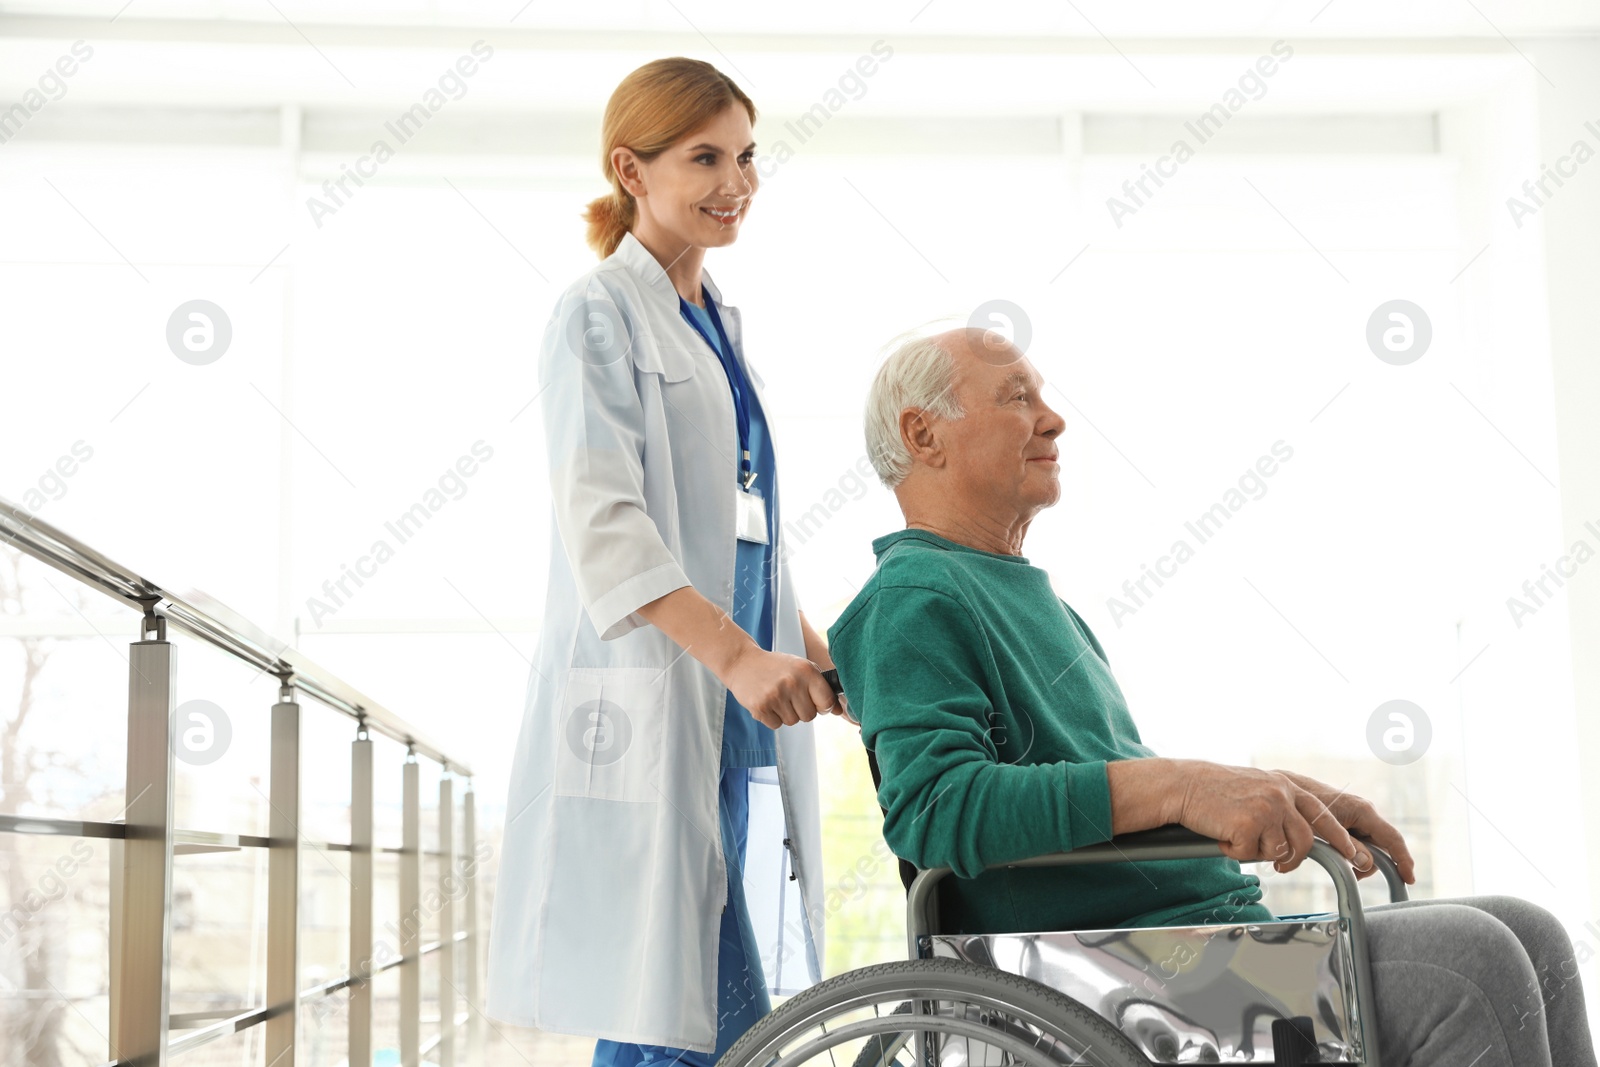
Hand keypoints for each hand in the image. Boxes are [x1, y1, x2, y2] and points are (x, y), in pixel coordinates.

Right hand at [722, 646, 836, 728]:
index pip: (827, 702)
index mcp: (806, 671)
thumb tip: (841, 711)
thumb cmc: (776, 667)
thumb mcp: (801, 668)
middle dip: (801, 710)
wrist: (742, 662)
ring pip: (793, 722)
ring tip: (777, 697)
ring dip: (786, 714)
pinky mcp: (760, 707)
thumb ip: (822, 687)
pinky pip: (776, 725)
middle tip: (789, 696)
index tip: (815, 702)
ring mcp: (775, 695)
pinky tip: (767, 702)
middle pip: (809, 716)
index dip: (823, 706)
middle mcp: (792, 683)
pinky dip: (772, 718)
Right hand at [1169, 761, 1369, 875]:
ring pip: (1282, 850)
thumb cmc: (1213, 792)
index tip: (1353, 853)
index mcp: (1284, 784)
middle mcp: (1281, 792)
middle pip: (1310, 836)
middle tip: (1292, 865)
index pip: (1323, 812)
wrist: (1182, 786)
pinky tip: (1222, 835)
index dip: (1340, 835)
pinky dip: (1235, 851)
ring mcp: (1267, 807)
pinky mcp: (1250, 822)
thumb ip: (1280, 805)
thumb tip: (1298, 837)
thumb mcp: (1256, 789)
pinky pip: (1252, 854)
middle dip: (1305, 857)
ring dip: (1261, 852)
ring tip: (1238, 838)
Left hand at [1273, 769, 1417, 884]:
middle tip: (1355, 874)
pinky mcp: (1350, 819)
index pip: (1393, 839)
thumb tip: (1368, 864)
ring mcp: (1359, 815)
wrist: (1289, 789)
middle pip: (1382, 845)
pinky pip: (1360, 840)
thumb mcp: (1326, 831)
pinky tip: (1338, 856)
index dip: (1403, 860)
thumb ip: (1348, 847)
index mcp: (1364, 811)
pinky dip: (1354, 853)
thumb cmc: (1305, 808)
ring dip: (1361, 859)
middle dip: (1372, 863)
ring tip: (1340, 862)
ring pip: (1371, 845)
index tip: (1409, 879)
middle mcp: (1365, 812)